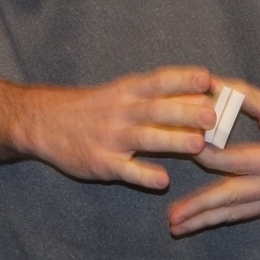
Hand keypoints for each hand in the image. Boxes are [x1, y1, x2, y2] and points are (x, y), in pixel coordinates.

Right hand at [17, 67, 215, 190]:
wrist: (46, 122)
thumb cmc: (95, 108)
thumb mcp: (121, 94)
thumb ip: (157, 97)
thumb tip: (204, 98)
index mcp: (128, 90)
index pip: (159, 81)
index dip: (183, 79)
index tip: (208, 79)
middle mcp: (121, 111)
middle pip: (156, 109)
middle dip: (185, 112)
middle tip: (213, 116)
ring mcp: (110, 137)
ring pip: (144, 138)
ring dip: (171, 140)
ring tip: (197, 145)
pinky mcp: (100, 162)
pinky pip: (124, 169)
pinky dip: (143, 174)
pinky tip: (162, 180)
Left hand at [168, 78, 259, 235]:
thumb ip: (242, 96)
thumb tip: (207, 84)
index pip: (235, 161)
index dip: (207, 155)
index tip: (180, 152)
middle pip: (232, 197)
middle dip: (200, 207)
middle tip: (171, 217)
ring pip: (236, 212)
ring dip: (205, 219)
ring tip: (177, 226)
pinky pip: (245, 213)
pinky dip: (222, 216)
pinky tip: (201, 221)